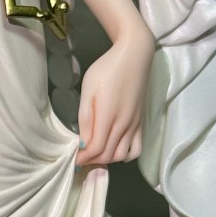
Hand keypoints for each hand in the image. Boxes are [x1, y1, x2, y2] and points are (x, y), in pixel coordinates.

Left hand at [76, 25, 155, 165]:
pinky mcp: (141, 122)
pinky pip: (137, 148)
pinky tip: (115, 150)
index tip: (74, 159)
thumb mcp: (88, 90)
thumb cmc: (107, 69)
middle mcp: (124, 124)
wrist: (134, 55)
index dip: (83, 157)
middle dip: (93, 161)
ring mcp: (135, 125)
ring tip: (97, 154)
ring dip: (109, 159)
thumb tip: (83, 142)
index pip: (96, 149)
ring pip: (123, 155)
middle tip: (82, 157)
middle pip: (109, 155)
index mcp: (109, 116)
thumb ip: (86, 118)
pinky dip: (126, 155)